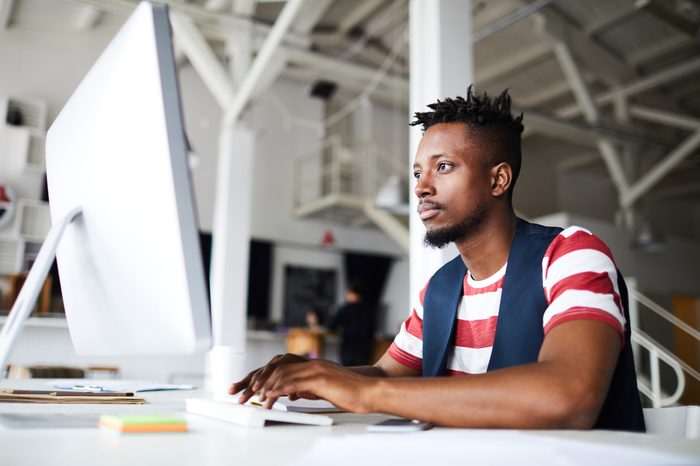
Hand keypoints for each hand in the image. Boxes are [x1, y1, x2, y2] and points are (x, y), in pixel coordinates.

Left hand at [229, 353, 308, 403]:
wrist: (326, 372)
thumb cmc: (306, 379)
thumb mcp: (287, 386)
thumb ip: (277, 389)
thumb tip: (267, 396)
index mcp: (272, 366)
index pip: (254, 375)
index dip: (242, 384)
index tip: (230, 391)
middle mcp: (277, 361)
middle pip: (258, 374)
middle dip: (248, 388)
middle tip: (240, 399)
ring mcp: (286, 360)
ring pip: (269, 373)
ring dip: (262, 385)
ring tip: (256, 396)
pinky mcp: (296, 363)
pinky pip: (283, 375)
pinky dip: (277, 386)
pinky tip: (271, 394)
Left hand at [258, 359, 376, 412]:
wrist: (369, 391)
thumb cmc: (351, 392)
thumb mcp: (325, 388)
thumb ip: (308, 387)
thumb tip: (294, 393)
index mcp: (313, 365)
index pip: (283, 366)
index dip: (266, 375)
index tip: (253, 386)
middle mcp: (312, 364)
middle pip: (278, 367)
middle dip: (259, 379)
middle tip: (247, 391)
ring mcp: (315, 370)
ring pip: (283, 374)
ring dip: (266, 386)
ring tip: (256, 397)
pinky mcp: (319, 379)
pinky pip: (293, 383)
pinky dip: (278, 390)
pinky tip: (270, 396)